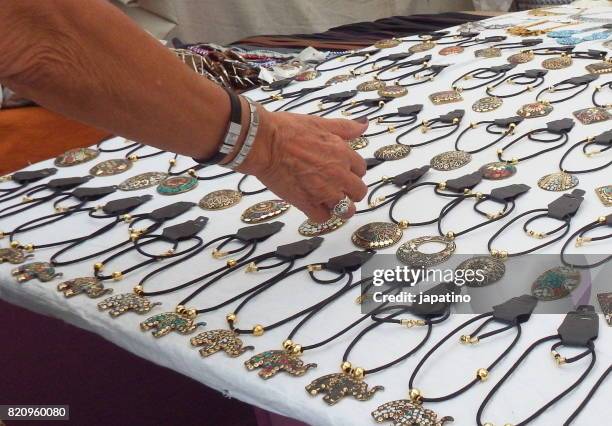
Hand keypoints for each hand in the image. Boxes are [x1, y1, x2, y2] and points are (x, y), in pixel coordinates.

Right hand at [238, 106, 367, 222]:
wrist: (265, 143)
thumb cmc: (288, 130)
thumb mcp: (320, 123)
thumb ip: (345, 128)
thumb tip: (363, 125)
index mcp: (343, 154)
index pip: (361, 169)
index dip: (352, 170)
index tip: (343, 169)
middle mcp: (338, 175)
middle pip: (358, 192)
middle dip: (351, 190)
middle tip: (339, 187)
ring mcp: (323, 192)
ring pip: (346, 209)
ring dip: (341, 207)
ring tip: (331, 202)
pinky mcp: (306, 203)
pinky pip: (323, 218)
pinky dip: (321, 215)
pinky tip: (314, 206)